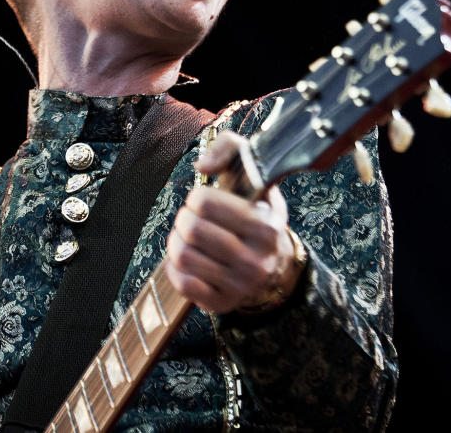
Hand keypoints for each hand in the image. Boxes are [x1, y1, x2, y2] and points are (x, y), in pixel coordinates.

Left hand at [165, 131, 301, 313]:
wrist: (274, 263)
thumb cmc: (253, 210)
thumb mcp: (252, 171)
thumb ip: (228, 147)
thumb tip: (202, 166)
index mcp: (265, 225)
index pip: (205, 203)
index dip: (197, 198)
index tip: (204, 201)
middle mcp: (257, 259)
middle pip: (191, 229)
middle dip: (184, 219)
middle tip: (192, 219)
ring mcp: (241, 285)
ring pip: (182, 256)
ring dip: (176, 241)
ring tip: (188, 238)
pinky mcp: (223, 303)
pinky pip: (182, 283)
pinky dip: (175, 268)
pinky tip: (188, 259)